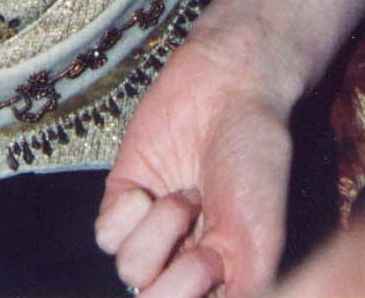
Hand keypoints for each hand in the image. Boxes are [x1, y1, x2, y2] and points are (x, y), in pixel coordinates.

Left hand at [95, 31, 292, 297]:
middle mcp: (182, 257)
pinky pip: (105, 234)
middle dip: (179, 275)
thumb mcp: (259, 242)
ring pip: (130, 270)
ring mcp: (150, 227)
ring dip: (160, 231)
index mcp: (220, 275)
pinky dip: (127, 214)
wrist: (229, 87)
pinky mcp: (123, 194)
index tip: (217, 262)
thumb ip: (240, 293)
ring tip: (186, 195)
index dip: (195, 293)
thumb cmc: (256, 159)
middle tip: (204, 230)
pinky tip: (149, 188)